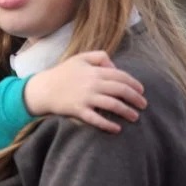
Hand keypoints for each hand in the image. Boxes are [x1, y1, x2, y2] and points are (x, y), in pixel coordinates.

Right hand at [24, 50, 146, 132]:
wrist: (42, 89)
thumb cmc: (62, 74)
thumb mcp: (80, 58)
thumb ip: (99, 57)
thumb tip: (115, 67)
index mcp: (94, 71)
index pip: (121, 76)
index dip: (134, 84)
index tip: (141, 91)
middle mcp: (92, 84)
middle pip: (121, 90)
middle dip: (135, 98)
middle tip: (143, 105)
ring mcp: (86, 98)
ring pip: (113, 105)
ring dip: (127, 112)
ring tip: (134, 117)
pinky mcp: (78, 110)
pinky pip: (96, 119)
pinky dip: (108, 125)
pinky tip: (117, 129)